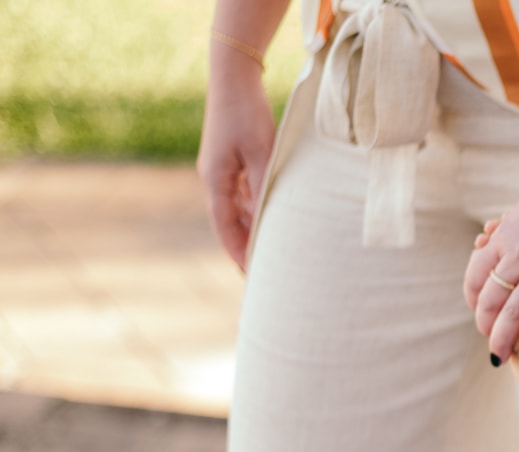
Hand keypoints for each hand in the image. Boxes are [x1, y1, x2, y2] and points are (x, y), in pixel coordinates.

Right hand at [197, 63, 275, 269]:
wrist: (234, 78)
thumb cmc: (247, 113)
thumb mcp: (261, 152)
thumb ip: (264, 185)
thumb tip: (268, 217)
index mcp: (215, 180)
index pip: (224, 226)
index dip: (237, 251)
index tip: (249, 273)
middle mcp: (213, 178)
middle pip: (229, 220)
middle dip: (244, 245)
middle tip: (261, 270)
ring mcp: (221, 168)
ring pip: (237, 207)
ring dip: (251, 226)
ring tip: (270, 248)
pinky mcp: (230, 159)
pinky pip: (242, 191)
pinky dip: (254, 206)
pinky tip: (270, 215)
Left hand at [462, 146, 518, 362]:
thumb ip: (512, 234)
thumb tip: (490, 243)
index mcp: (506, 235)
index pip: (477, 275)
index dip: (473, 299)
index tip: (478, 312)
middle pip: (493, 299)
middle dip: (487, 327)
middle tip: (490, 343)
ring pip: (518, 312)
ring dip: (506, 339)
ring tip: (501, 357)